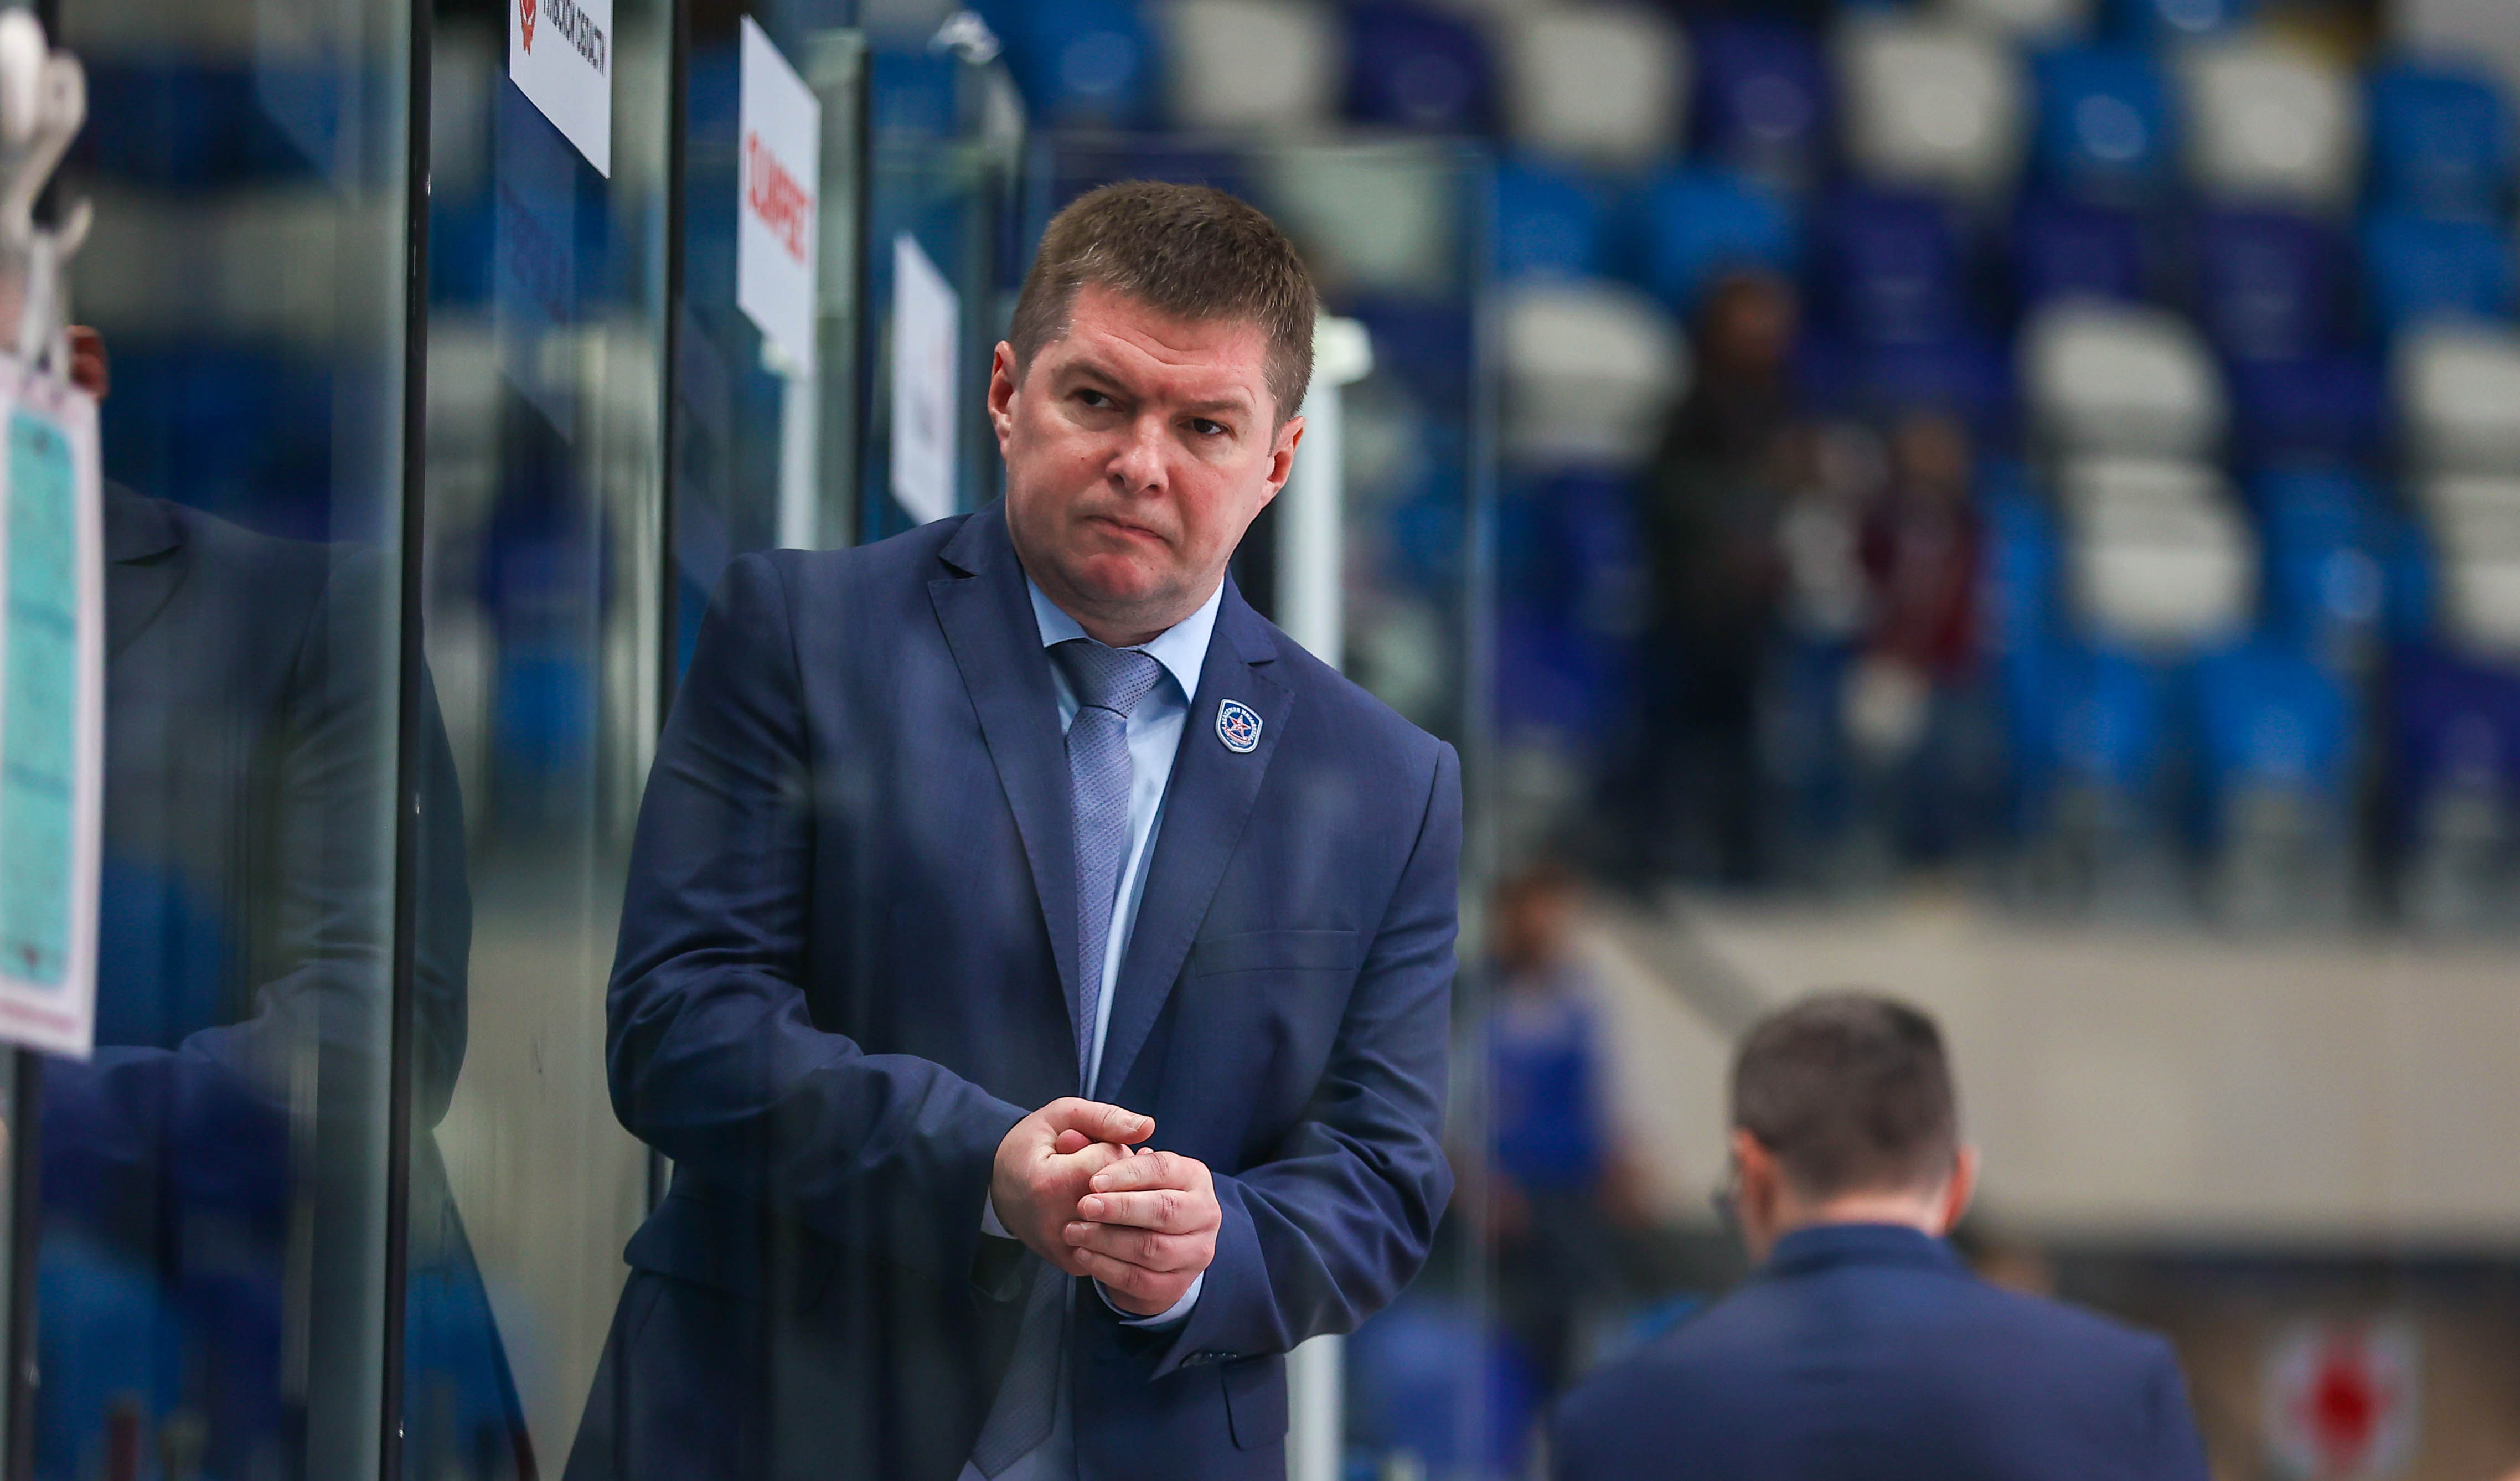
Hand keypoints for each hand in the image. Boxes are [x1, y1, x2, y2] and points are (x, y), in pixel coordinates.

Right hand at [992, 1098, 1151, 1274]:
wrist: (997, 1186)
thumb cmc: (1031, 1146)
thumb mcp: (1061, 1116)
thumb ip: (1106, 1117)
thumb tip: (1148, 1126)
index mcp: (1052, 1185)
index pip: (1113, 1161)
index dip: (1108, 1147)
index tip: (1086, 1146)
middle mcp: (1060, 1224)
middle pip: (1122, 1193)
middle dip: (1118, 1175)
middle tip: (1090, 1166)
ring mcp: (1067, 1249)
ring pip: (1123, 1220)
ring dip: (1118, 1199)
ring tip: (1092, 1186)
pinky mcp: (1075, 1264)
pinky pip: (1115, 1242)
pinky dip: (1114, 1222)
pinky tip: (1095, 1207)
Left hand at [1064, 1148, 1220, 1316]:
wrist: (1150, 1248)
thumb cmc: (1133, 1195)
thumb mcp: (1122, 1167)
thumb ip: (1098, 1147)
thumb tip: (1070, 1138)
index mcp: (1194, 1176)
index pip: (1163, 1168)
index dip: (1127, 1174)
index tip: (1093, 1181)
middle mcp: (1205, 1213)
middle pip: (1164, 1210)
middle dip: (1120, 1208)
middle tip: (1083, 1206)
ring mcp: (1195, 1252)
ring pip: (1152, 1249)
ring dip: (1108, 1240)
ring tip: (1074, 1231)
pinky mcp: (1177, 1285)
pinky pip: (1140, 1279)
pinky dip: (1107, 1268)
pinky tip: (1082, 1254)